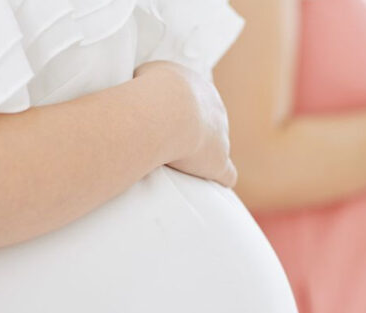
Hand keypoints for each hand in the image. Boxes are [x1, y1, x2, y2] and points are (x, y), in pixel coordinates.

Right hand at [134, 61, 236, 186]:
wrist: (166, 110)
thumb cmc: (149, 91)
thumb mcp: (145, 74)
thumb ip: (148, 81)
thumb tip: (138, 88)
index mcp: (198, 88)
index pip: (194, 100)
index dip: (180, 113)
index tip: (164, 122)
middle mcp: (215, 108)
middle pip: (208, 122)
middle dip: (193, 133)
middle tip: (168, 144)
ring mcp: (221, 136)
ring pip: (219, 146)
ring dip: (204, 156)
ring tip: (182, 166)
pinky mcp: (219, 161)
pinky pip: (227, 174)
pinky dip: (221, 178)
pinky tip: (215, 184)